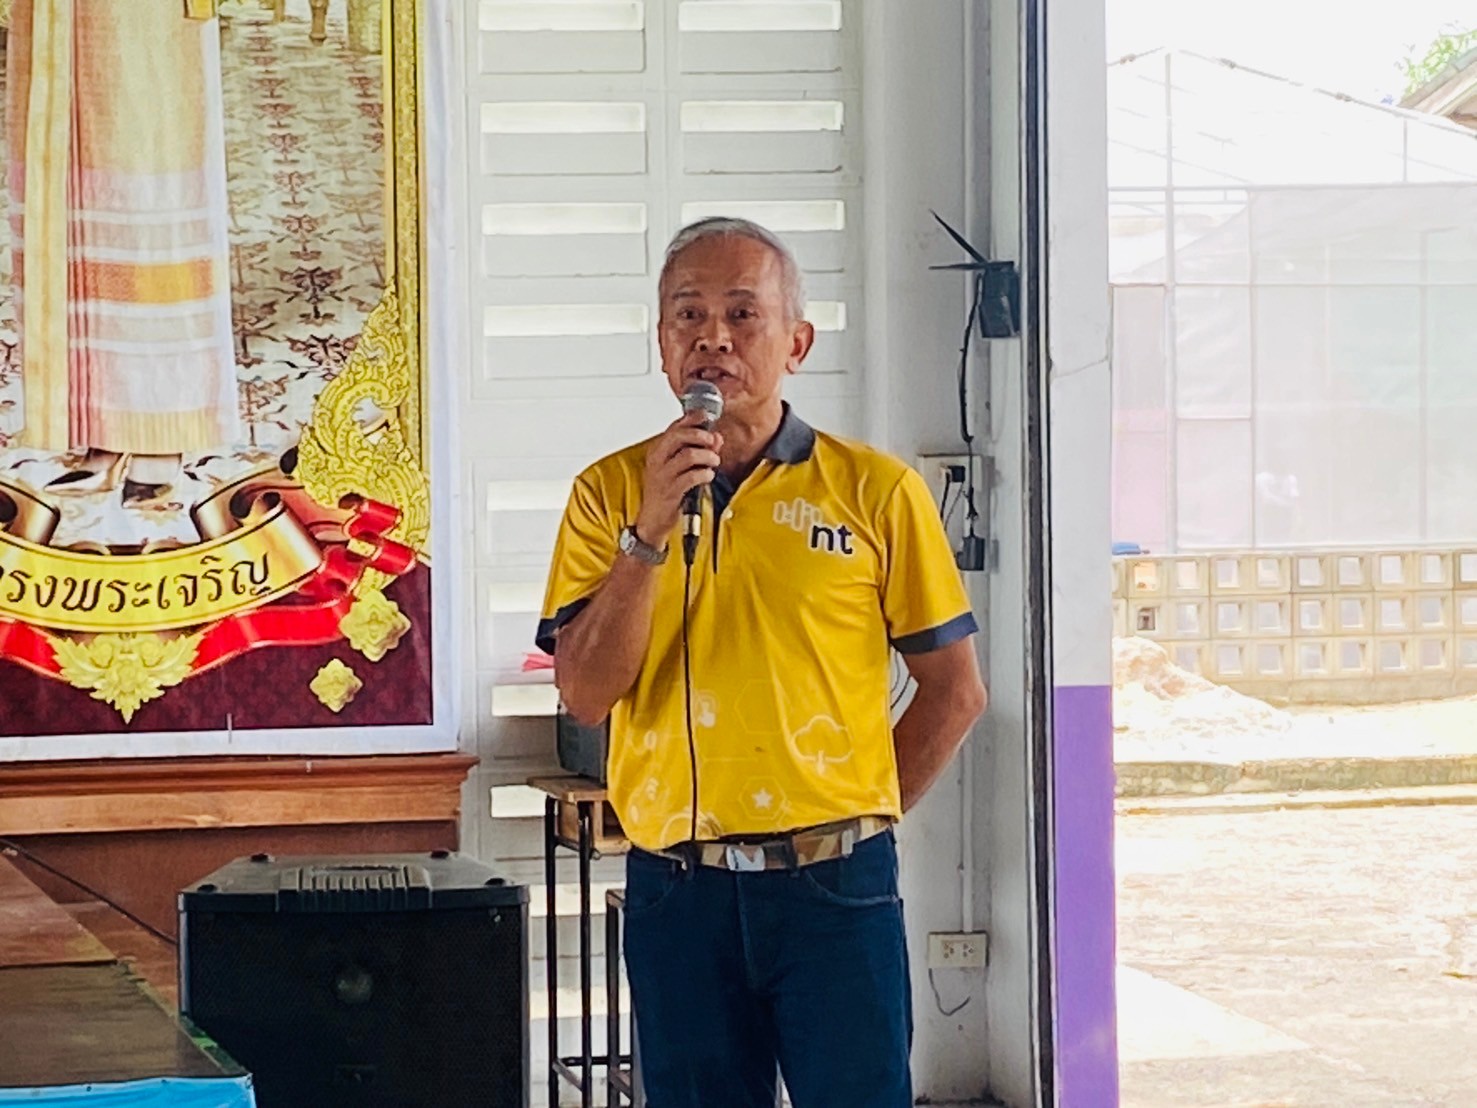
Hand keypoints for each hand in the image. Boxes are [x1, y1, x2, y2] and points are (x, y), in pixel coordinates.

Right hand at [634, 411, 722, 543]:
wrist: (652, 520)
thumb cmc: (665, 492)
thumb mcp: (677, 468)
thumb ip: (697, 451)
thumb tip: (716, 438)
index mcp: (657, 451)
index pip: (674, 427)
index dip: (692, 419)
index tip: (705, 417)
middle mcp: (658, 461)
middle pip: (679, 436)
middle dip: (701, 436)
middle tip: (713, 442)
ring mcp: (663, 476)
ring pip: (689, 455)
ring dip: (707, 456)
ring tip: (713, 462)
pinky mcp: (671, 491)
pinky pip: (692, 477)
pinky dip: (705, 474)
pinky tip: (708, 475)